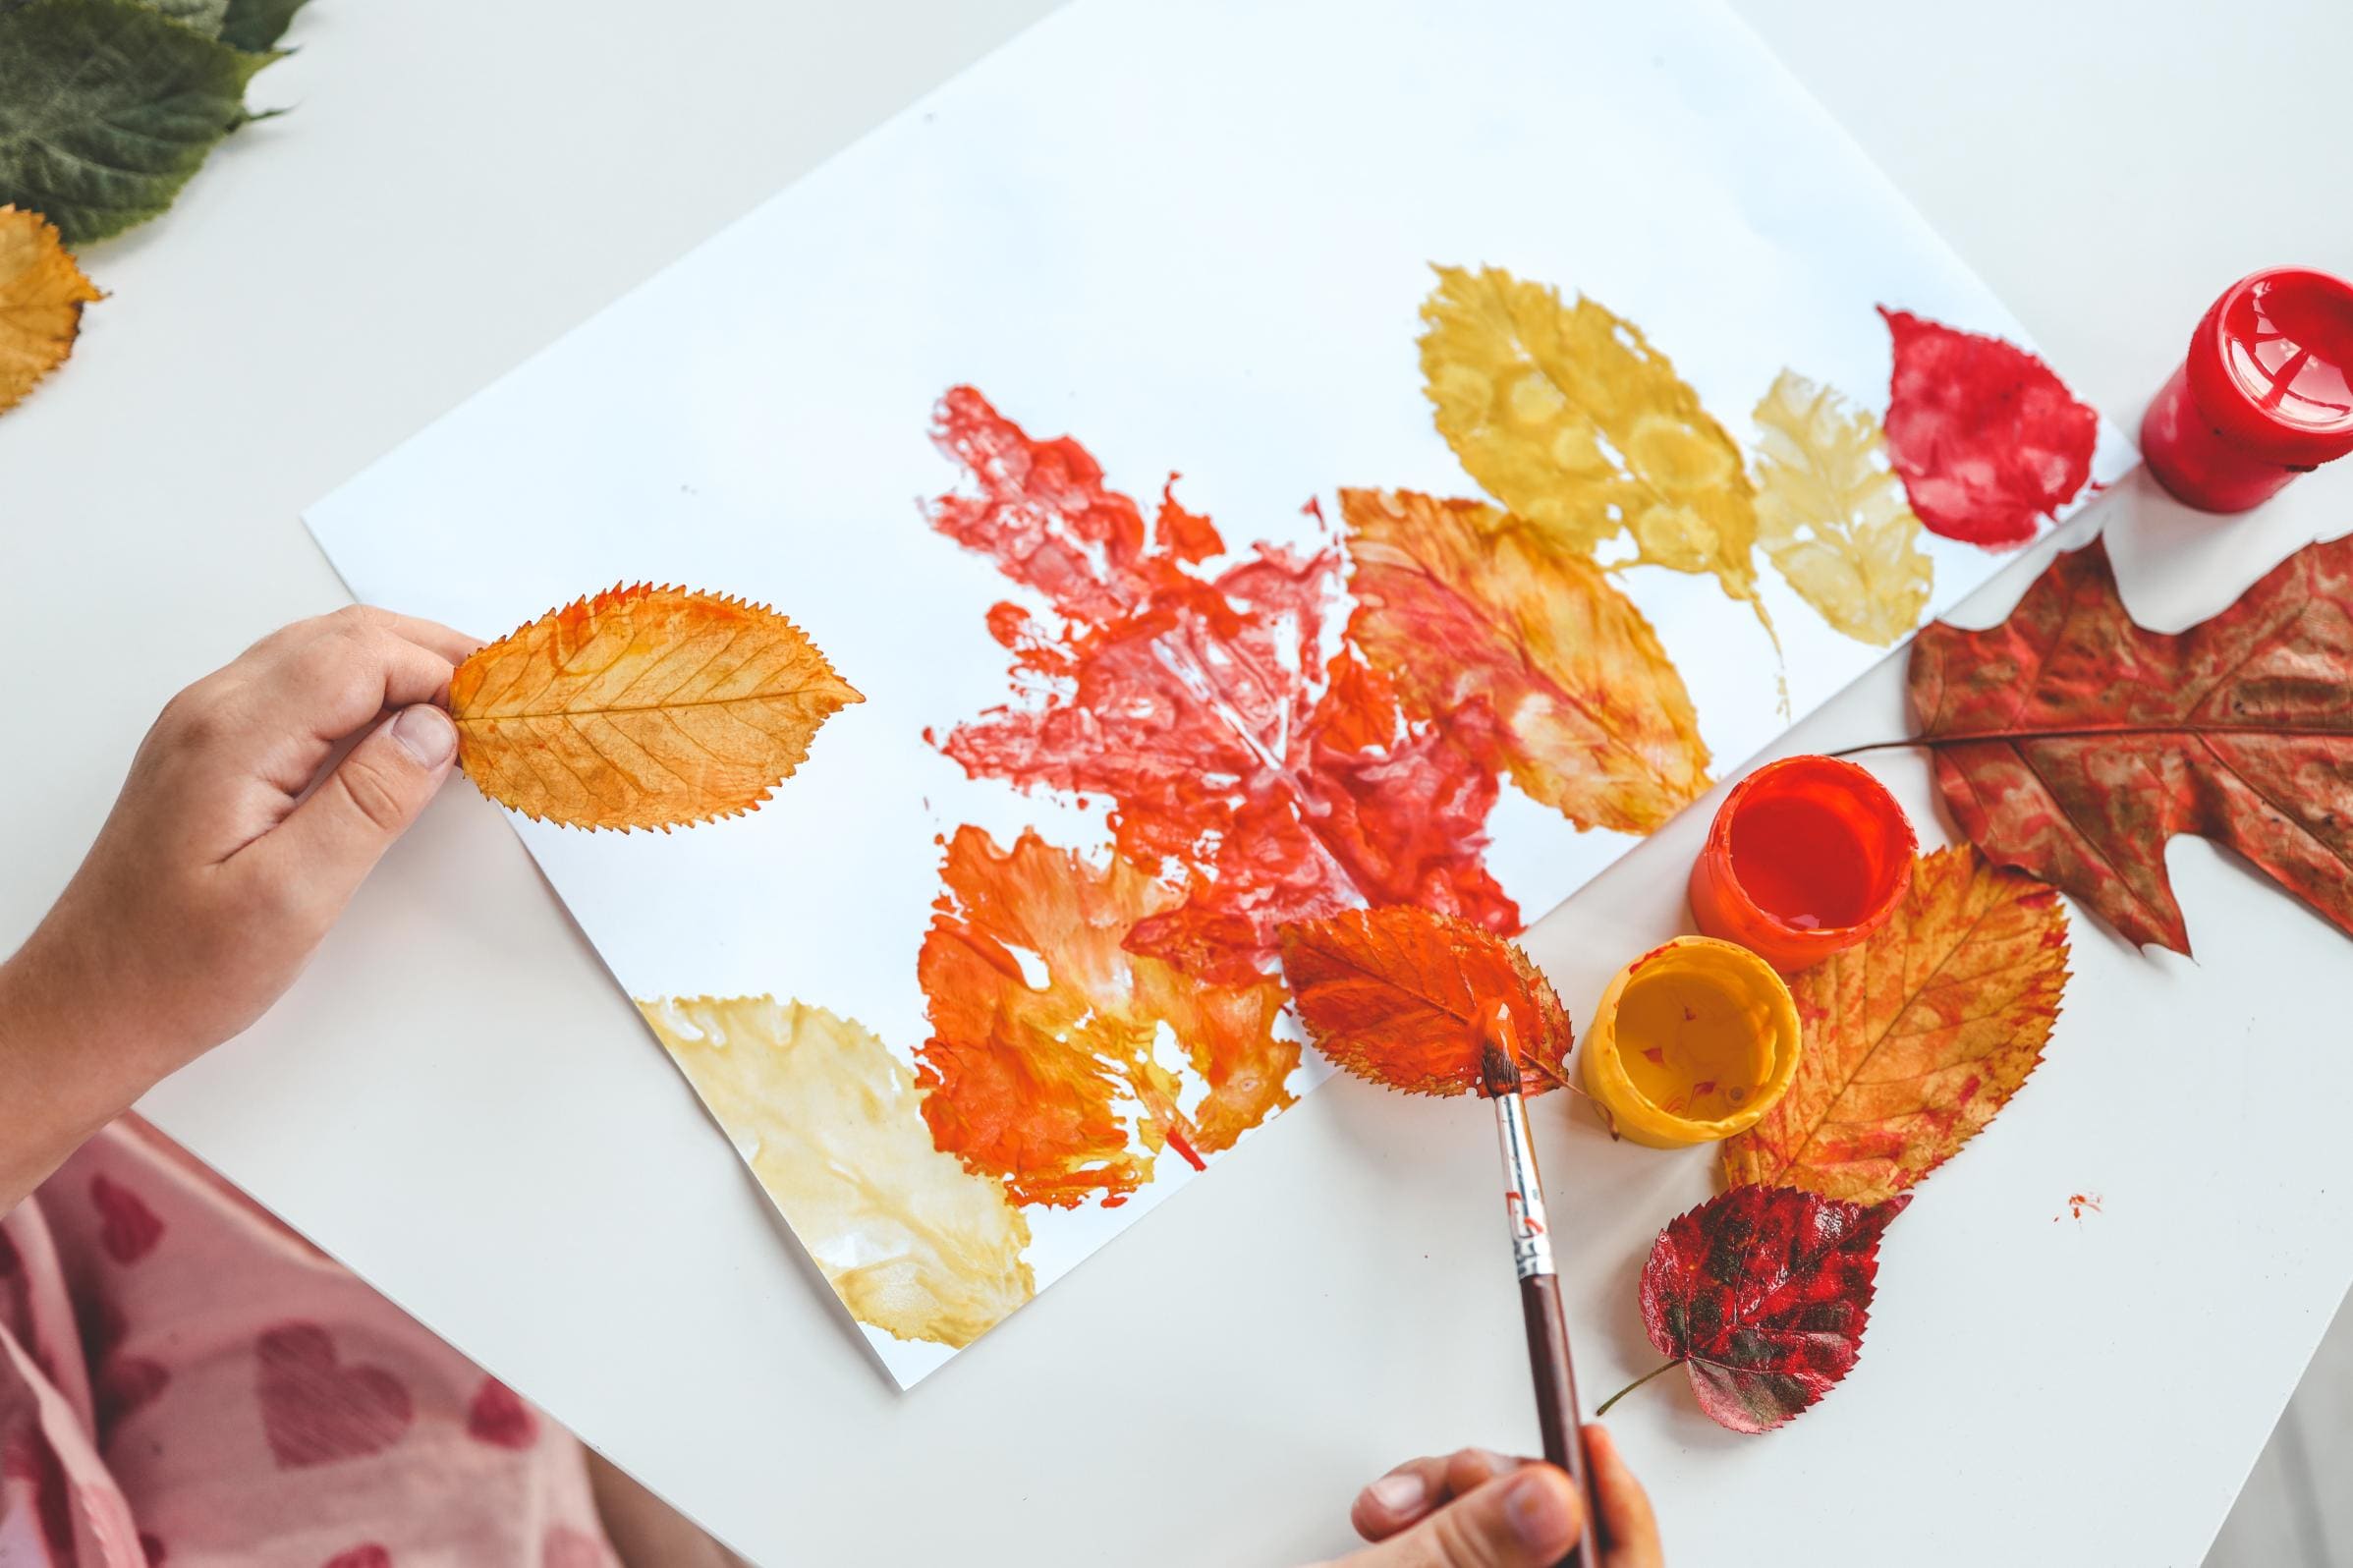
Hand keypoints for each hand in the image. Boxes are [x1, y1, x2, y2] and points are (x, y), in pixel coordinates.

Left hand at [0, 606, 474, 1207]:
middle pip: (343, 636)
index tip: (503, 712)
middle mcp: (213, 711)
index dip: (442, 669)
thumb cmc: (181, 969)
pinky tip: (403, 732)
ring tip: (470, 712)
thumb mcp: (291, 898)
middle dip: (433, 655)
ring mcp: (207, 725)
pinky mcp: (212, 750)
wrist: (92, 1005)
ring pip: (323, 652)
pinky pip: (301, 686)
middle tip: (505, 701)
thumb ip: (368, 804)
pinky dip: (366, 690)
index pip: (359, 656)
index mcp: (233, 737)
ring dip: (402, 667)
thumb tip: (434, 728)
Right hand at [1322, 1427, 1661, 1567]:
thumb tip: (1556, 1499)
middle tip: (1449, 1476)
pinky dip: (1435, 1531)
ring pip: (1509, 1550)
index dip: (1619, 1512)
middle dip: (1508, 1495)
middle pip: (1565, 1556)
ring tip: (1391, 1504)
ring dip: (1454, 1506)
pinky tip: (1386, 1520)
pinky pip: (1467, 1561)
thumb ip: (1468, 1547)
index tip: (1586, 1439)